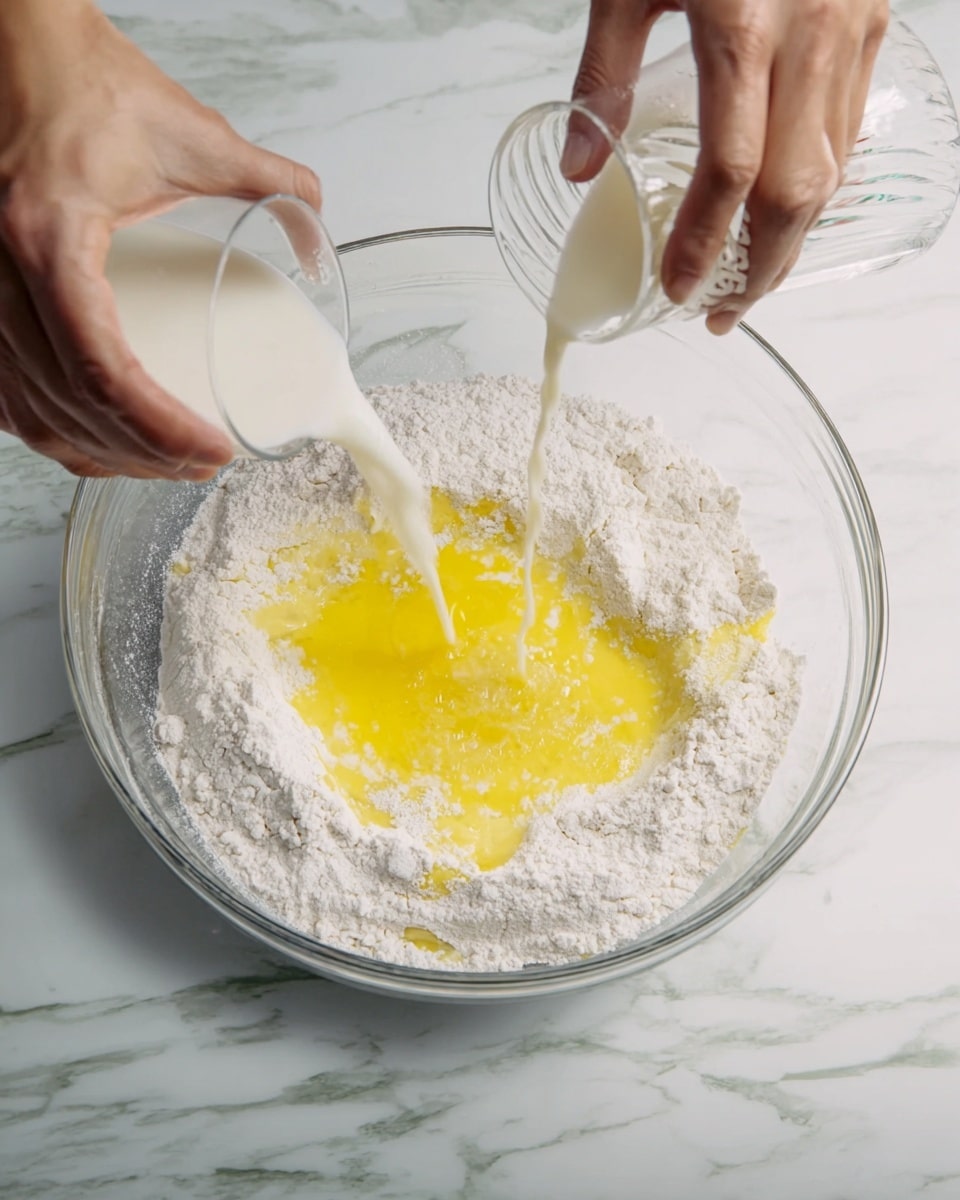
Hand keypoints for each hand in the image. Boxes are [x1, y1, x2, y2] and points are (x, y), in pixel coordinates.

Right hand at [0, 0, 320, 477]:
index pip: (103, 368)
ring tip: (163, 464)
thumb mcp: (190, 133)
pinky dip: (51, 428)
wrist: (7, 44)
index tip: (215, 450)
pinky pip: (3, 391)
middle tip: (202, 465)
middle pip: (69, 404)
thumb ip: (270, 182)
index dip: (161, 428)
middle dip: (143, 454)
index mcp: (47, 236)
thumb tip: (317, 236)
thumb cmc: (82, 81)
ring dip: (99, 453)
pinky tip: (94, 441)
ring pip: (29, 410)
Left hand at [562, 0, 889, 331]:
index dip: (706, 244)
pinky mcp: (874, 20)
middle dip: (760, 269)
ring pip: (833, 168)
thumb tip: (577, 168)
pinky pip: (850, 127)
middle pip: (797, 192)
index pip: (731, 172)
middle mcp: (811, 36)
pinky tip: (786, 209)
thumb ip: (601, 78)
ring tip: (750, 278)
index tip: (681, 291)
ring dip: (793, 238)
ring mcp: (853, 29)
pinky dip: (819, 182)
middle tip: (723, 312)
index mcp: (742, 28)